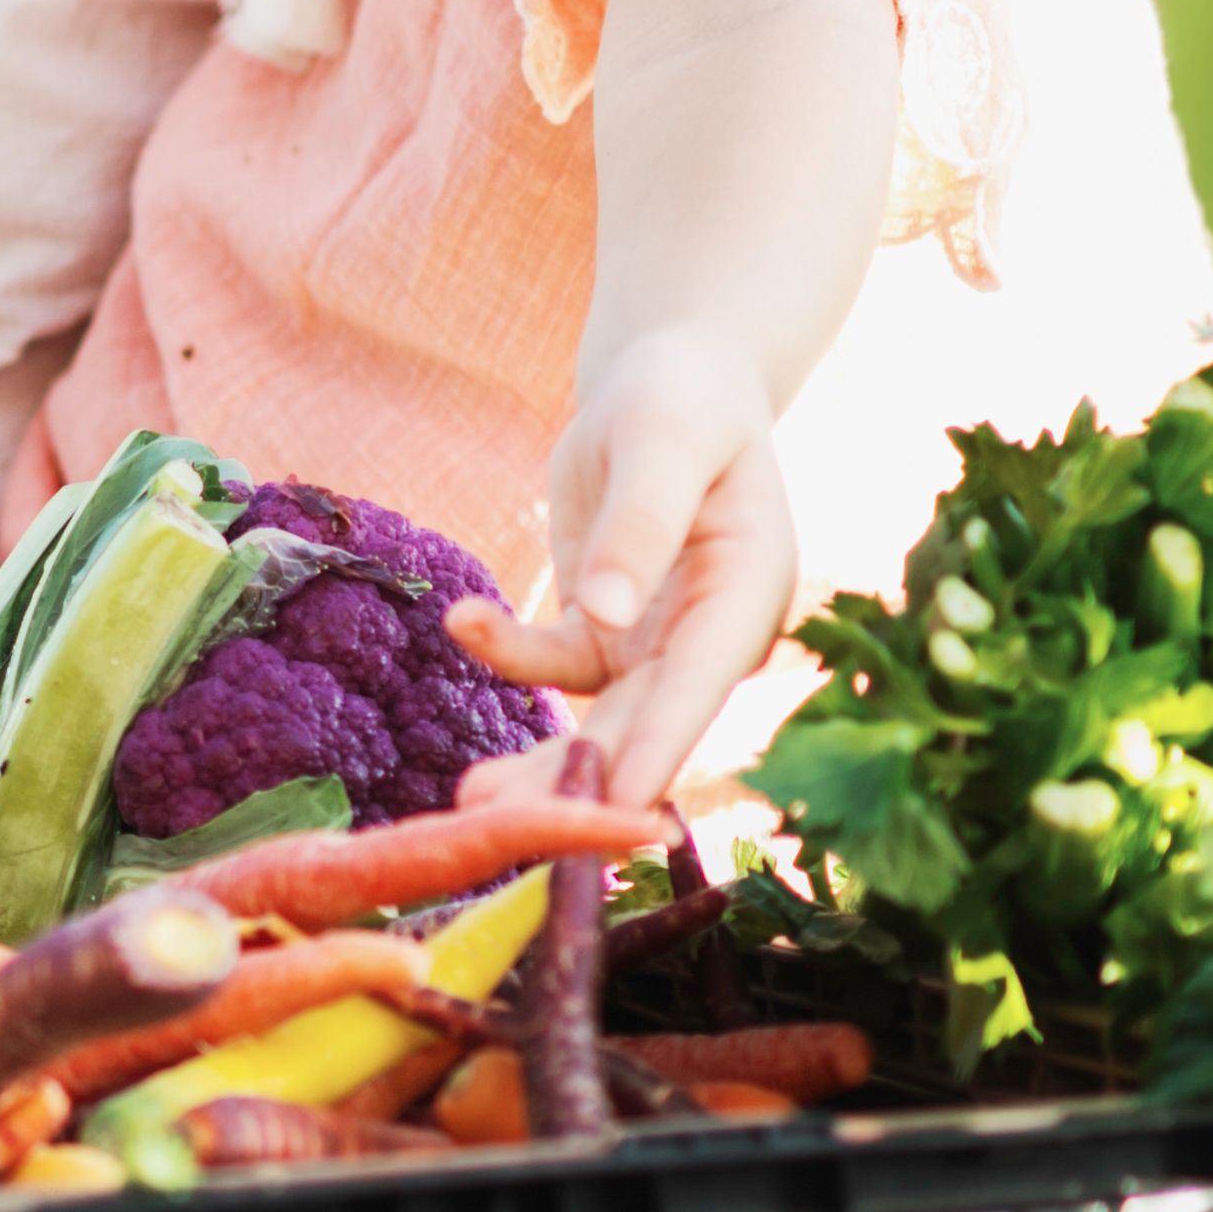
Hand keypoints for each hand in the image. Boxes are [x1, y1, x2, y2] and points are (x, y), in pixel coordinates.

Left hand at [449, 322, 807, 807]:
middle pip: (645, 723)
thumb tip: (606, 614)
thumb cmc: (680, 401)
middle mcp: (711, 634)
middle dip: (580, 780)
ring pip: (600, 717)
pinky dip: (509, 652)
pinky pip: (555, 661)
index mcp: (749, 593)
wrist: (667, 383)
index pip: (700, 687)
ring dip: (541, 758)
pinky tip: (463, 619)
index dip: (658, 750)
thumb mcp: (663, 444)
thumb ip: (640, 525)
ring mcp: (658, 639)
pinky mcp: (606, 627)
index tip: (615, 814)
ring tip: (468, 797)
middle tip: (505, 828)